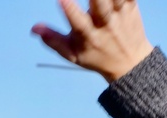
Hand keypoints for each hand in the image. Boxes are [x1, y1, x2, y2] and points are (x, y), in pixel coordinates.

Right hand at [32, 0, 153, 82]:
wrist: (131, 64)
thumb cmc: (96, 56)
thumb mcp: (74, 54)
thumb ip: (54, 40)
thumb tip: (34, 28)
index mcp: (89, 35)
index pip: (78, 22)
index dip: (69, 9)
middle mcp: (106, 24)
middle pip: (100, 5)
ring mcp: (120, 15)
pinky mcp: (131, 7)